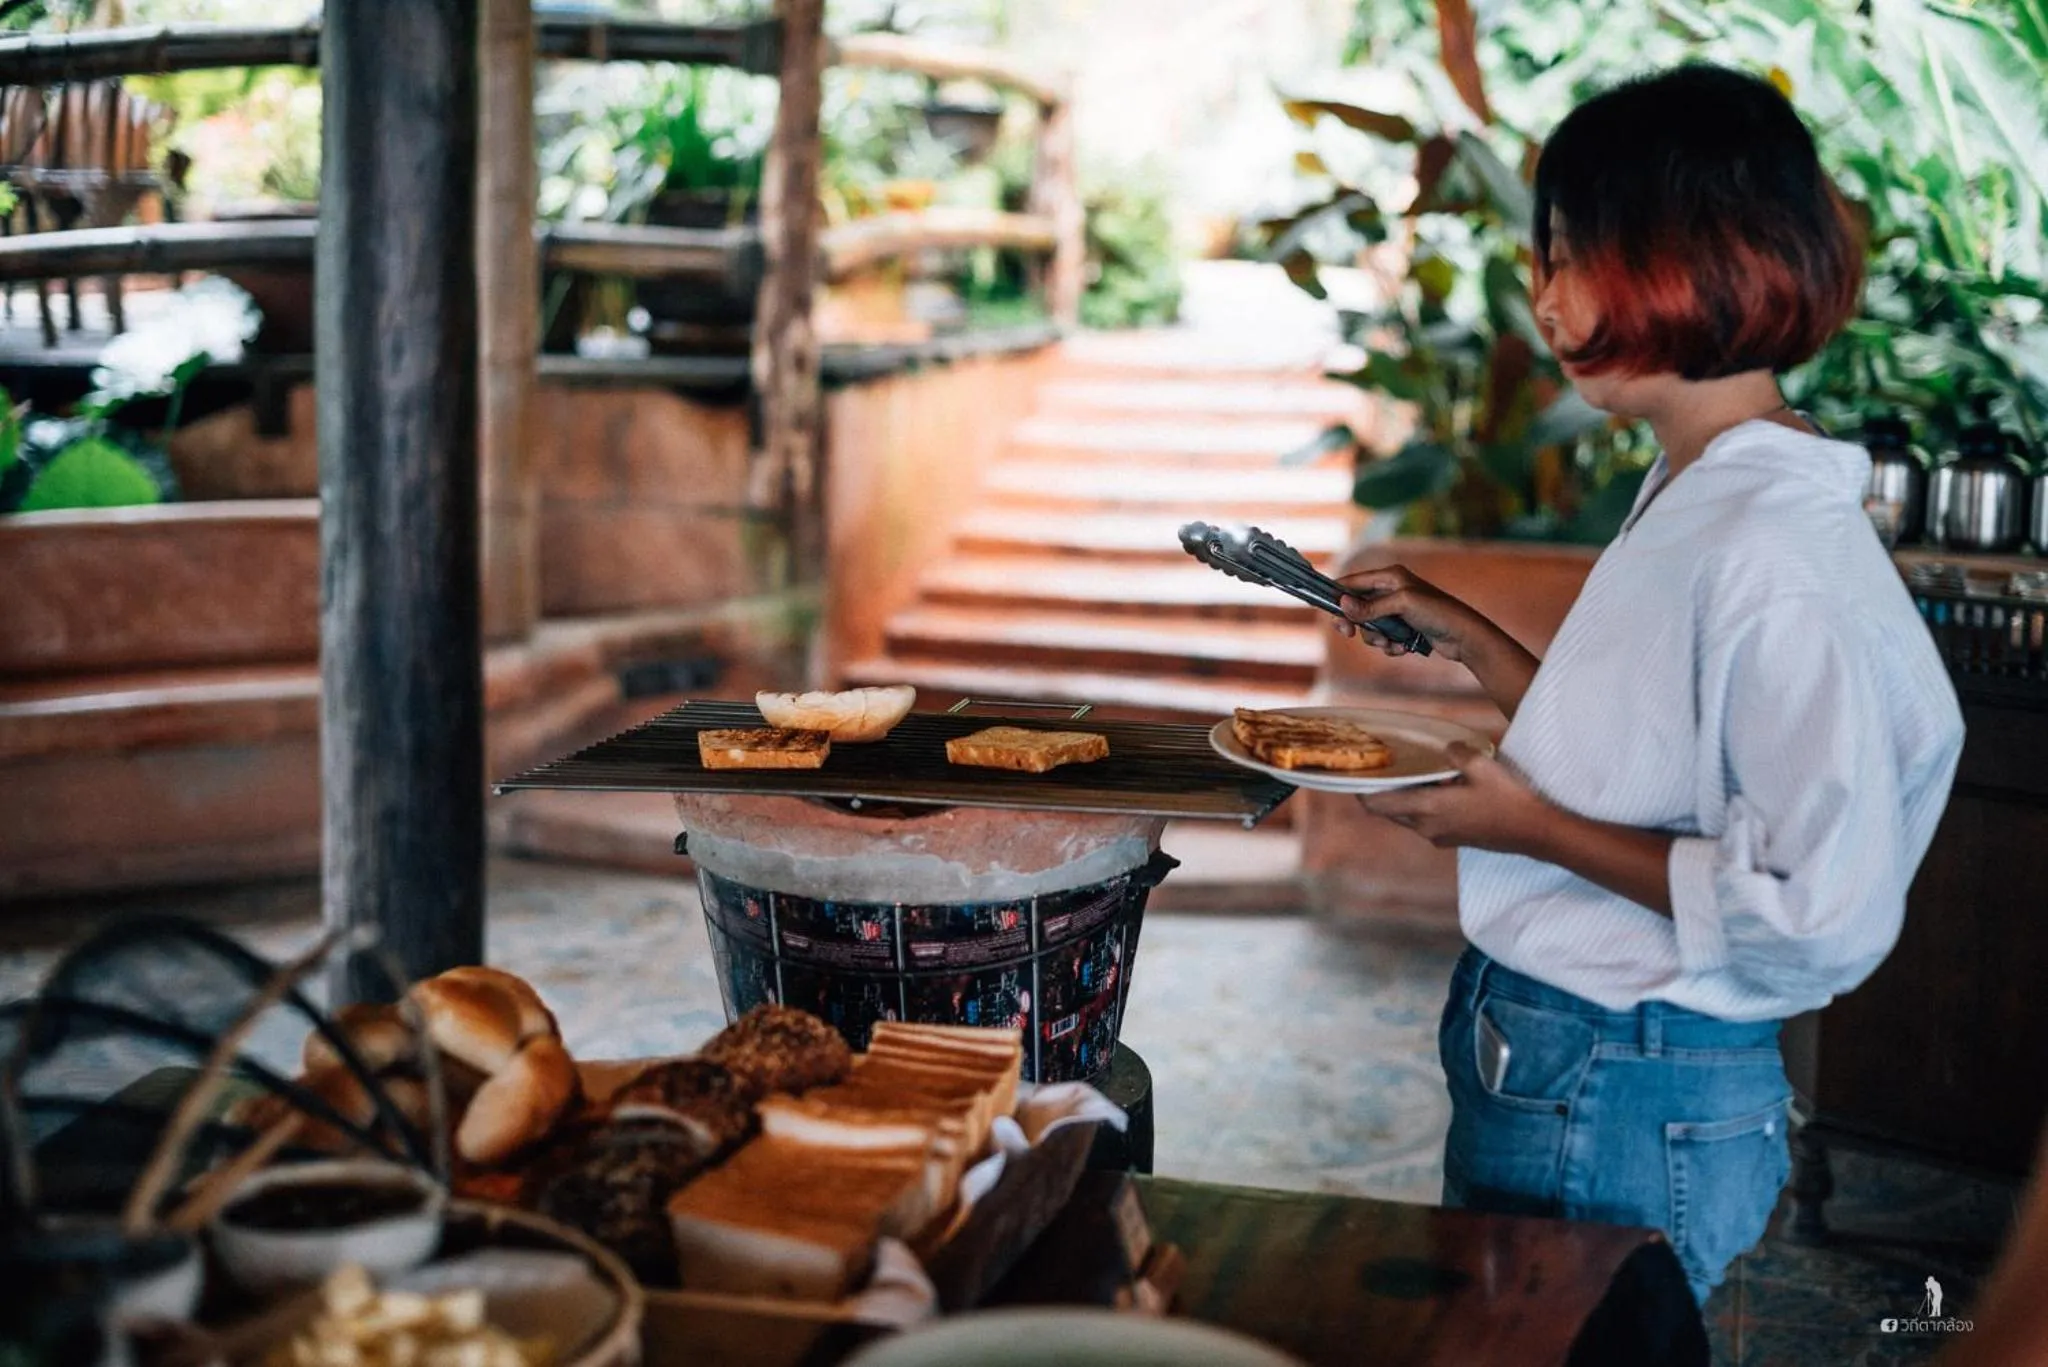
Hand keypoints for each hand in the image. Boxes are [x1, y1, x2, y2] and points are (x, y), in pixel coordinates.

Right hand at [1333, 564, 1487, 663]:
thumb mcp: (1402, 605)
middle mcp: (1392, 590)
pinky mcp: (1404, 628)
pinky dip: (1390, 645)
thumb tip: (1342, 603)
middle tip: (1348, 633)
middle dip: (1356, 622)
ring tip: (1391, 643)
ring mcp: (1397, 611)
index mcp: (1390, 576)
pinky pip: (1384, 638)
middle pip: (1357, 606)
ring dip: (1377, 638)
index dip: (1337, 594)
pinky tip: (1402, 648)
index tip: (1325, 609)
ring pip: (1370, 626)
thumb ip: (1371, 606)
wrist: (1465, 636)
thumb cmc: (1438, 612)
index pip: (1353, 581)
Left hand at [1356, 743, 1557, 855]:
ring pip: (1407, 817)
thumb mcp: (1482, 765)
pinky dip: (1422, 806)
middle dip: (1382, 791)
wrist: (1534, 832)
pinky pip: (1425, 822)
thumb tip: (1445, 749)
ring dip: (1404, 799)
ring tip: (1415, 774)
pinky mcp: (1452, 840)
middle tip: (1384, 768)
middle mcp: (1427, 828)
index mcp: (1428, 809)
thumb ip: (1456, 754)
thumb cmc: (1508, 799)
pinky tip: (1440, 788)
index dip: (1361, 790)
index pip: (1378, 804)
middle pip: (1388, 811)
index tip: (1355, 774)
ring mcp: (1439, 837)